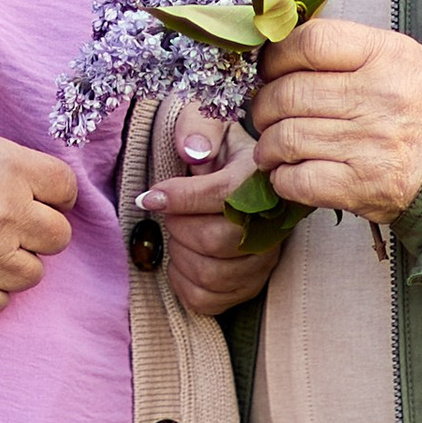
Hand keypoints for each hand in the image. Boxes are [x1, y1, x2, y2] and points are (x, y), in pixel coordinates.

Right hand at [0, 117, 79, 315]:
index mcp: (8, 167)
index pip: (66, 189)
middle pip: (58, 236)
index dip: (51, 193)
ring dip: (11, 262)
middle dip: (35, 229)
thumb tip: (19, 176)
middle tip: (3, 224)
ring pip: (32, 273)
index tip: (35, 197)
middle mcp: (5, 213)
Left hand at [137, 125, 277, 317]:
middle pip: (216, 241)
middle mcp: (272, 224)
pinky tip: (182, 259)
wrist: (236, 179)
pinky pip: (207, 300)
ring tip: (179, 233)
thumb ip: (197, 127)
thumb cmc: (216, 151)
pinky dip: (182, 282)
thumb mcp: (208, 123)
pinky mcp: (249, 286)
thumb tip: (192, 151)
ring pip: (211, 274)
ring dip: (179, 254)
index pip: (224, 196)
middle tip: (169, 213)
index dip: (181, 199)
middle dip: (179, 227)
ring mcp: (264, 260)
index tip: (149, 198)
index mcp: (260, 179)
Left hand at [248, 17, 421, 222]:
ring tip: (271, 145)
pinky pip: (298, 181)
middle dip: (263, 105)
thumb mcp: (394, 55)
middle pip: (289, 94)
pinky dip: (282, 177)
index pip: (310, 43)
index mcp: (385, 57)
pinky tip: (288, 172)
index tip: (269, 69)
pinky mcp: (362, 186)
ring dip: (267, 144)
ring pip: (286, 138)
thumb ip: (342, 48)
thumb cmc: (417, 100)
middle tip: (264, 112)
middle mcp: (379, 98)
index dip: (276, 57)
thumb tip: (275, 53)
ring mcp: (370, 145)